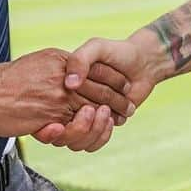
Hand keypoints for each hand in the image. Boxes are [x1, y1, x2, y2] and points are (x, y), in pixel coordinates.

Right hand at [0, 47, 132, 135]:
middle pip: (98, 88)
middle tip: (127, 108)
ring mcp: (57, 96)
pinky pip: (76, 126)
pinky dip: (87, 131)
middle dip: (116, 99)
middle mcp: (62, 75)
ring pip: (91, 109)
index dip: (112, 79)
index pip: (94, 68)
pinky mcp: (51, 116)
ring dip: (104, 119)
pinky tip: (92, 130)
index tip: (123, 86)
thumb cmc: (4, 82)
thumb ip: (55, 69)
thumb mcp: (36, 64)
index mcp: (59, 59)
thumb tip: (69, 75)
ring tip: (111, 120)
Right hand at [31, 35, 163, 145]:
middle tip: (91, 109)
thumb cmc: (117, 52)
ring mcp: (84, 116)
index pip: (47, 109)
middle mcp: (69, 103)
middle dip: (76, 125)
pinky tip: (112, 119)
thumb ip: (80, 60)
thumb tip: (70, 84)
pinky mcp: (99, 125)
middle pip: (60, 130)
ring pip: (74, 141)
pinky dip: (102, 135)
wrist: (143, 62)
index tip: (59, 118)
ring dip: (91, 130)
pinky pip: (91, 143)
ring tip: (106, 111)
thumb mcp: (96, 47)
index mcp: (62, 86)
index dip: (51, 117)